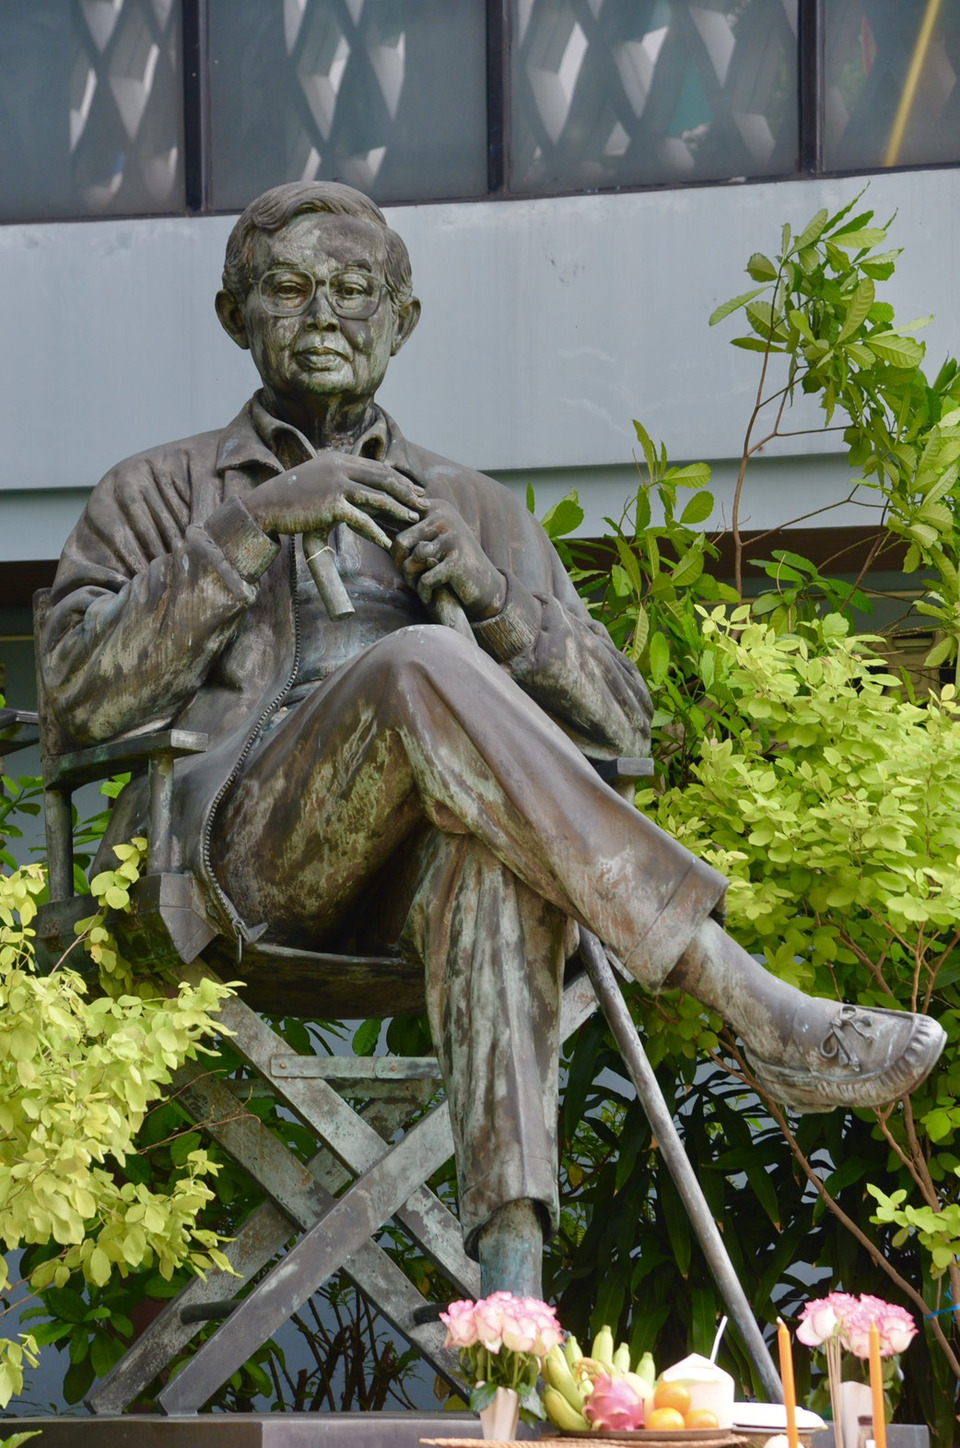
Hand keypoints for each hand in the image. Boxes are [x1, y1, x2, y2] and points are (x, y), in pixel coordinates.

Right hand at [246, 452, 426, 550]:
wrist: (266, 505)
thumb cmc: (292, 496)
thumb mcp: (317, 478)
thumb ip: (339, 477)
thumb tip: (359, 486)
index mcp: (338, 459)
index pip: (377, 468)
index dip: (399, 480)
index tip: (415, 491)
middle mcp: (339, 468)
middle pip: (383, 480)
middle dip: (406, 493)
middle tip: (423, 504)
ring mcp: (336, 486)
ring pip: (377, 498)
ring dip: (398, 511)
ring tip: (412, 520)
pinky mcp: (330, 506)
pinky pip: (360, 520)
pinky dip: (375, 532)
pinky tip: (386, 541)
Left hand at [393, 500, 506, 619]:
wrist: (486, 584)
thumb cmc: (451, 561)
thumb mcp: (433, 538)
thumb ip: (409, 528)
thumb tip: (370, 516)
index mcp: (436, 507)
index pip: (398, 520)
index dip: (393, 546)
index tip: (400, 560)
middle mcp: (444, 518)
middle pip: (400, 542)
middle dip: (399, 564)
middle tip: (409, 577)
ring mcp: (452, 539)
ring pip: (411, 562)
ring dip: (411, 580)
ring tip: (419, 585)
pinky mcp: (457, 562)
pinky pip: (425, 579)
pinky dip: (424, 592)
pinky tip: (429, 596)